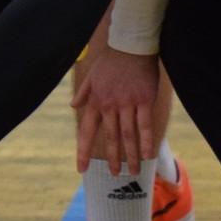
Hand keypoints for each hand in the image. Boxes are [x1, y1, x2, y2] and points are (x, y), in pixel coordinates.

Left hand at [71, 34, 160, 173]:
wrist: (131, 46)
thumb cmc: (112, 61)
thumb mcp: (92, 75)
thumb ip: (83, 93)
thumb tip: (73, 105)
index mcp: (95, 101)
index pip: (87, 131)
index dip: (84, 151)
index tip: (81, 168)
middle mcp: (109, 105)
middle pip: (110, 137)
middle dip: (112, 158)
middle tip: (115, 174)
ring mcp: (127, 103)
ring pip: (128, 134)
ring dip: (130, 155)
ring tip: (133, 171)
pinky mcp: (143, 100)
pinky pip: (144, 125)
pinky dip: (146, 141)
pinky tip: (147, 155)